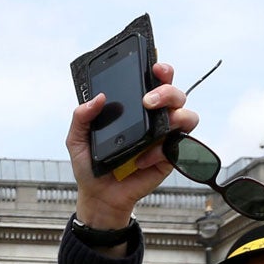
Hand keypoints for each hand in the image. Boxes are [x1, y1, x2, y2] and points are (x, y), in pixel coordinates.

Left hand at [68, 61, 198, 229]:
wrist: (99, 196)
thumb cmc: (91, 166)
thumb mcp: (77, 139)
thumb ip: (81, 117)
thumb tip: (97, 98)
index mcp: (135, 109)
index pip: (154, 82)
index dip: (161, 71)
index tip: (154, 67)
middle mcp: (154, 119)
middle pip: (176, 94)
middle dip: (167, 91)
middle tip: (148, 100)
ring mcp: (165, 137)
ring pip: (187, 116)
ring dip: (176, 116)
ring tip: (156, 127)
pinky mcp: (169, 158)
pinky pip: (177, 147)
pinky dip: (160, 152)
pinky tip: (141, 161)